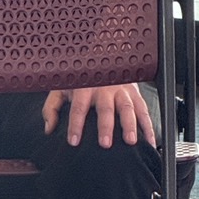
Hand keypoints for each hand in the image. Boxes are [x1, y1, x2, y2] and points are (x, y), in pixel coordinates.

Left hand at [42, 84, 156, 149]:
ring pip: (127, 108)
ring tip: (130, 141)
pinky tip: (150, 141)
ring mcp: (121, 90)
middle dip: (106, 126)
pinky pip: (143, 110)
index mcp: (84, 87)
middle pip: (106, 108)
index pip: (78, 108)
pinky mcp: (135, 93)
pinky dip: (148, 126)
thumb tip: (49, 128)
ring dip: (130, 125)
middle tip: (105, 144)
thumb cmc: (81, 76)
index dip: (75, 125)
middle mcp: (104, 88)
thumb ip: (53, 107)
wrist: (103, 54)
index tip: (74, 141)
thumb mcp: (62, 87)